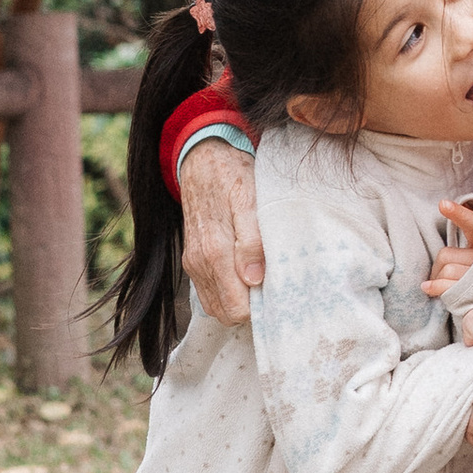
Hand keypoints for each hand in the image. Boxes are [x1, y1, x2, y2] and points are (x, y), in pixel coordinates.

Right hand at [178, 135, 262, 323]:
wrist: (201, 160)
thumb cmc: (231, 176)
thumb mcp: (249, 199)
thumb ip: (251, 240)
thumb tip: (254, 279)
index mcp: (214, 251)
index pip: (236, 307)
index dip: (260, 308)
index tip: (280, 293)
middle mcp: (199, 263)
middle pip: (226, 313)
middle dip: (251, 308)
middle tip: (276, 289)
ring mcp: (194, 263)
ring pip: (216, 306)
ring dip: (239, 301)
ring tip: (264, 282)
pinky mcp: (193, 260)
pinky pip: (210, 292)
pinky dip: (227, 292)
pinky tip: (247, 276)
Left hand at [423, 197, 472, 298]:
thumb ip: (464, 251)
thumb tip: (439, 242)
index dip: (460, 214)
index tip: (442, 204)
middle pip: (446, 253)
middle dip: (438, 266)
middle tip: (441, 276)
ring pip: (447, 269)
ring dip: (438, 279)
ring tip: (444, 286)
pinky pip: (447, 285)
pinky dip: (435, 286)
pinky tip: (428, 288)